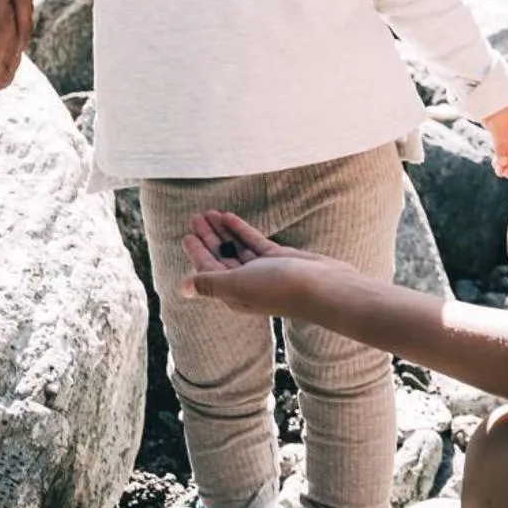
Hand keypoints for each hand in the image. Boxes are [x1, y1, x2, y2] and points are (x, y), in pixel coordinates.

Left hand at [176, 210, 360, 318]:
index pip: (209, 271)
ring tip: (210, 212)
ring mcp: (264, 271)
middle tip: (196, 216)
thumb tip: (181, 289)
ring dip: (223, 231)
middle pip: (221, 258)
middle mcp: (247, 284)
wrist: (325, 288)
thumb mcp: (238, 285)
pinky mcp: (280, 259)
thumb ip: (210, 283)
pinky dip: (242, 230)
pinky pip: (254, 242)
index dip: (197, 253)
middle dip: (208, 238)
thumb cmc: (280, 288)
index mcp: (234, 294)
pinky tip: (230, 217)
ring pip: (237, 248)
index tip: (187, 234)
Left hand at [484, 98, 507, 178]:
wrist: (480, 86)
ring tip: (498, 171)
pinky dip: (502, 155)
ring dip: (507, 162)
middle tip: (502, 174)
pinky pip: (507, 146)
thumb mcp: (498, 124)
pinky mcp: (505, 128)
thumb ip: (503, 144)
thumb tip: (505, 164)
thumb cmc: (493, 101)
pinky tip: (497, 164)